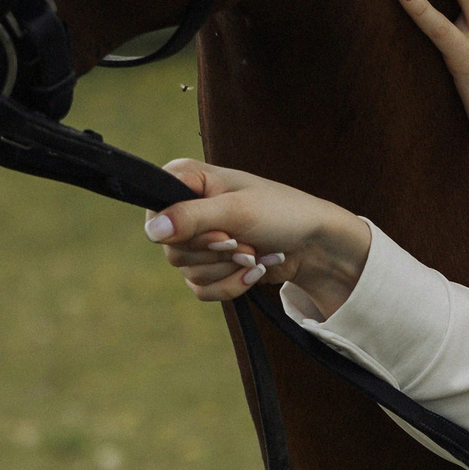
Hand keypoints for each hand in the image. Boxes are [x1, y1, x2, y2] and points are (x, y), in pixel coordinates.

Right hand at [141, 157, 371, 316]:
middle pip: (172, 248)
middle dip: (216, 253)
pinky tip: (255, 271)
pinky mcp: (209, 266)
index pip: (156, 211)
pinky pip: (201, 289)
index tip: (222, 232)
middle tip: (244, 242)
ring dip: (229, 268)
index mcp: (188, 180)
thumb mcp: (237, 210)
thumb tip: (153, 229)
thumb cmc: (282, 213)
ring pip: (187, 271)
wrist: (315, 245)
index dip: (186, 230)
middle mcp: (186, 208)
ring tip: (256, 252)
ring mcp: (197, 240)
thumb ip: (192, 217)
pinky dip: (231, 285)